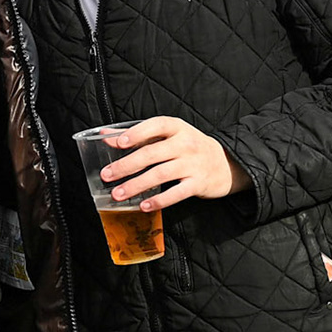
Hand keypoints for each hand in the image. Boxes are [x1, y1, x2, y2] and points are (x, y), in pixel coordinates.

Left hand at [99, 116, 249, 211]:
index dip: (136, 134)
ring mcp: (193, 164)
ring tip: (117, 194)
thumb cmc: (189, 147)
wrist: (226, 164)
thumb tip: (105, 136)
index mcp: (176, 128)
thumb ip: (138, 135)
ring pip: (160, 174)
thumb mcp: (168, 135)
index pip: (155, 126)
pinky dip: (159, 200)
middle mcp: (185, 144)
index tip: (118, 143)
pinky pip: (176, 193)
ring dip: (136, 185)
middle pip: (152, 154)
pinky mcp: (198, 183)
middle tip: (106, 175)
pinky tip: (143, 205)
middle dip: (126, 165)